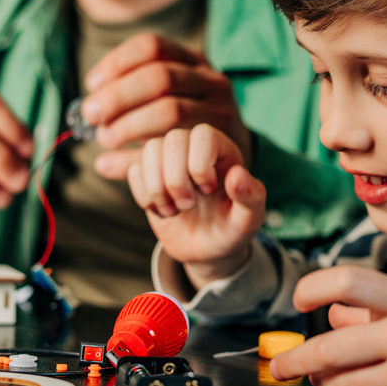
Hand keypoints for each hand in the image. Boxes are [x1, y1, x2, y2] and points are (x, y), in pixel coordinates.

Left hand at [81, 33, 251, 178]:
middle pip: (160, 77)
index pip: (153, 47)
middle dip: (119, 95)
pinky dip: (135, 157)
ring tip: (105, 138)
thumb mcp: (168, 96)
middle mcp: (212, 81)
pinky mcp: (221, 144)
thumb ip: (130, 96)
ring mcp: (221, 111)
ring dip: (128, 125)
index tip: (92, 84)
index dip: (117, 62)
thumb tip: (83, 114)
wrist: (233, 153)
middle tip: (92, 115)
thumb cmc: (187, 121)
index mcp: (195, 60)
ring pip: (169, 110)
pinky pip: (173, 148)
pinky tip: (110, 163)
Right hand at [128, 124, 265, 287]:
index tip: (208, 191)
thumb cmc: (231, 230)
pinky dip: (145, 196)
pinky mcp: (149, 175)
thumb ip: (251, 197)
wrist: (207, 250)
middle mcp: (195, 149)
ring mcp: (170, 160)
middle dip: (176, 179)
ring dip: (158, 188)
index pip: (203, 135)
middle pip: (173, 139)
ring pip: (150, 150)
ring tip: (174, 210)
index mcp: (223, 151)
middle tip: (189, 206)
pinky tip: (162, 210)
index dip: (200, 164)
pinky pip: (135, 171)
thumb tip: (238, 175)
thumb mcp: (249, 220)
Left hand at [268, 266, 386, 385]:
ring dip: (325, 384)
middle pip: (332, 345)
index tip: (299, 301)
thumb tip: (337, 312)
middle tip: (280, 365)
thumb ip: (383, 304)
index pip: (346, 281)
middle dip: (296, 360)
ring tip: (321, 380)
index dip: (312, 288)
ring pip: (346, 383)